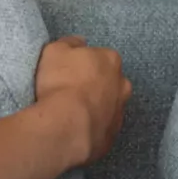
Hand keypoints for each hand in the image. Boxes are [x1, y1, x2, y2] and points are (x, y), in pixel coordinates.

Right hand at [36, 36, 131, 167]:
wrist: (67, 126)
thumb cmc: (61, 83)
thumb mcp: (55, 50)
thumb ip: (69, 43)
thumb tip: (78, 42)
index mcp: (111, 60)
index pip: (100, 57)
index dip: (84, 64)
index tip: (70, 71)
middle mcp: (122, 85)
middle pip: (109, 81)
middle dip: (95, 84)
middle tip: (72, 91)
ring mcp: (119, 112)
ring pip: (108, 105)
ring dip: (95, 106)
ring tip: (72, 112)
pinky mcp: (112, 136)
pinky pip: (102, 127)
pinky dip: (92, 126)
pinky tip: (75, 128)